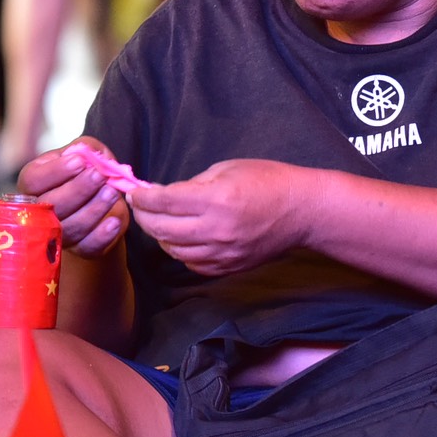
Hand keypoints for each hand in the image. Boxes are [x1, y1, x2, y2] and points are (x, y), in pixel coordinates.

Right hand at [17, 138, 129, 259]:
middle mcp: (40, 210)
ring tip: (112, 193)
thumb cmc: (90, 172)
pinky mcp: (79, 248)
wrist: (106, 199)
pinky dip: (102, 234)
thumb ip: (84, 148)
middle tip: (99, 176)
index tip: (79, 162)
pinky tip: (114, 221)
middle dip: (78, 189)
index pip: (33, 179)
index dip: (56, 171)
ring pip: (70, 227)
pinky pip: (87, 246)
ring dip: (93, 209)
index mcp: (34, 182)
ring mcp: (58, 232)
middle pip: (52, 204)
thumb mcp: (88, 152)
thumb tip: (80, 152)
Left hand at [127, 159, 313, 276]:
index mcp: (216, 199)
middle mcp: (216, 230)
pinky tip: (182, 237)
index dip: (142, 197)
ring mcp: (222, 253)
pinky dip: (180, 251)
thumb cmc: (268, 181)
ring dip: (160, 235)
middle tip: (140, 206)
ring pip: (172, 250)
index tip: (134, 192)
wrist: (302, 211)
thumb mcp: (227, 169)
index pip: (163, 202)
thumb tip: (164, 195)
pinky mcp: (228, 267)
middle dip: (144, 216)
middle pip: (161, 230)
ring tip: (160, 221)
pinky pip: (191, 264)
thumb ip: (193, 184)